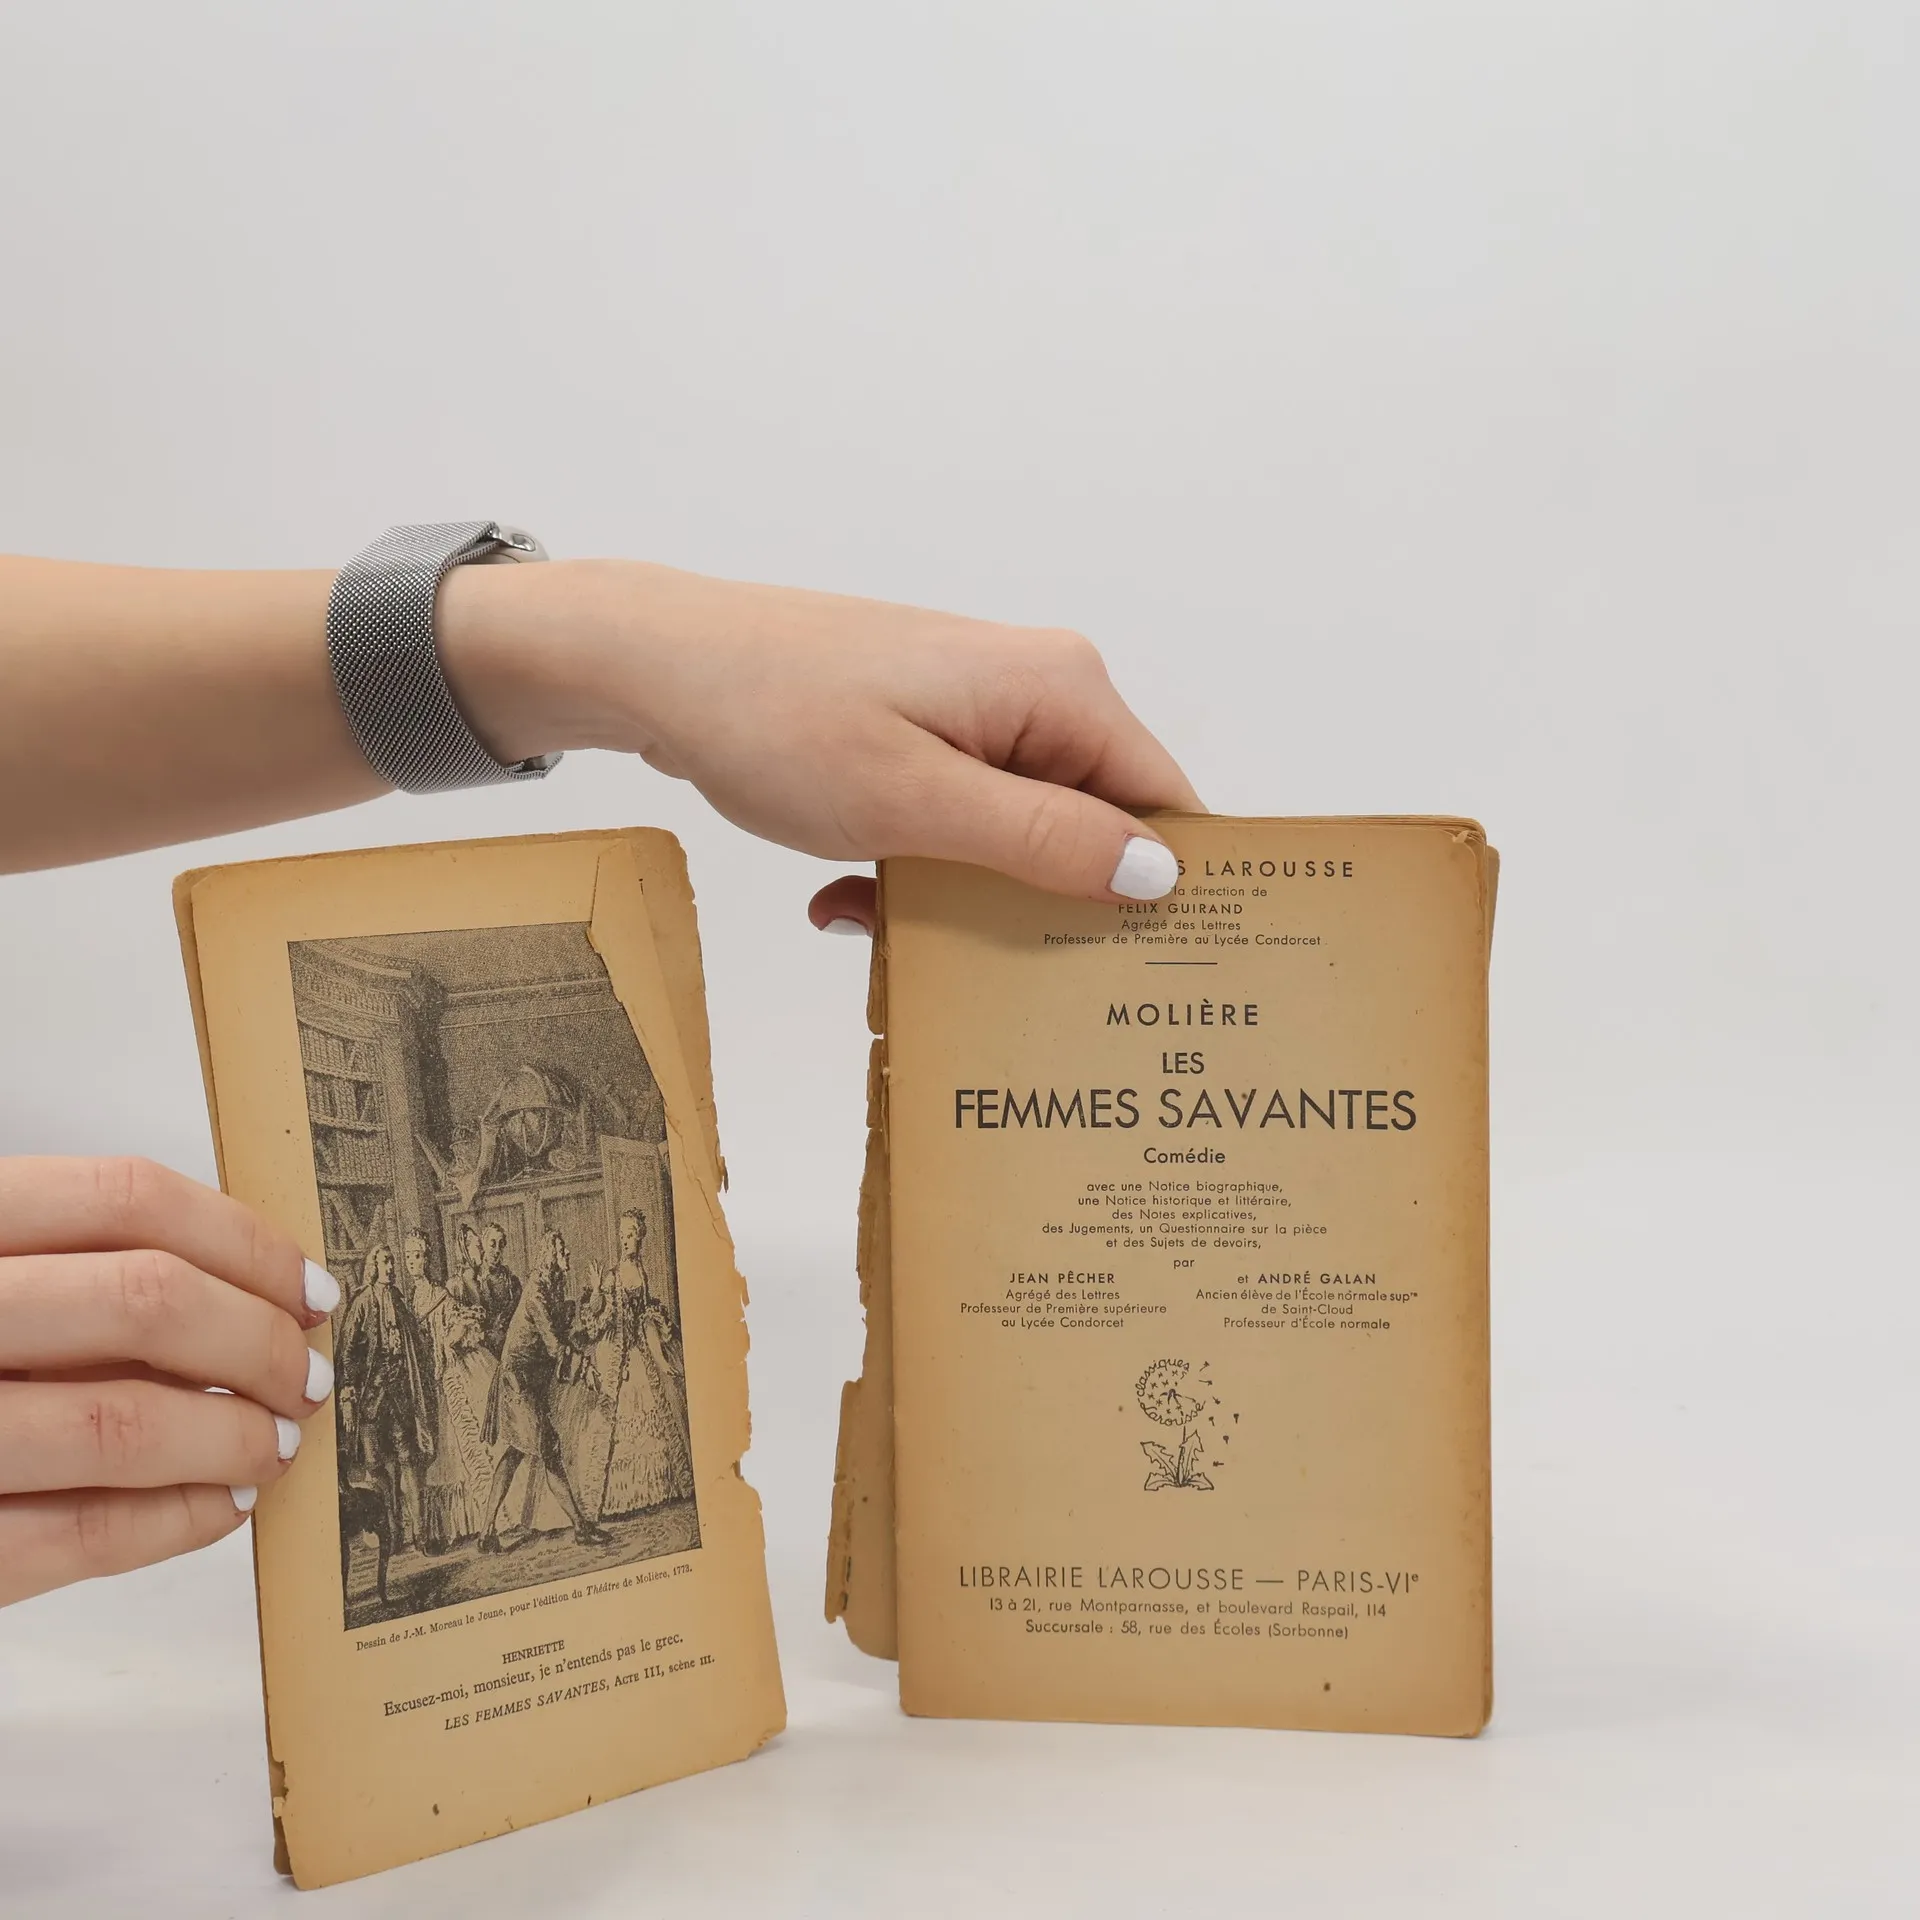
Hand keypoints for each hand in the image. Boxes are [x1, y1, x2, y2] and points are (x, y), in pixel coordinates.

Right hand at [0, 1157, 339, 1607]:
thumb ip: (73, 1267)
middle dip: (260, 1344)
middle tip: (310, 1377)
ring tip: (275, 1445)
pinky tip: (218, 1508)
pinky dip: (173, 1522)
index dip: (244, 1242)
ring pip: (122, 1422)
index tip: (311, 1289)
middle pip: (146, 1301)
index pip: (127, 1198)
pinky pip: (75, 1537)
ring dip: (231, 1437)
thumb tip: (248, 1291)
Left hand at [439, 560, 1201, 934]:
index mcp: (1060, 688)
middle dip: (1048, 905)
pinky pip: (958, 819)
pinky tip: (851, 900)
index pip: (1164, 803)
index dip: (1166, 892)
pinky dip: (916, 867)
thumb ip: (1041, 841)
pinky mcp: (925, 731)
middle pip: (1096, 823)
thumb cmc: (777, 719)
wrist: (652, 666)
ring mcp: (977, 709)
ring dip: (964, 895)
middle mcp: (1035, 689)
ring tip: (893, 932)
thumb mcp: (914, 801)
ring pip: (1018, 833)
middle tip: (1009, 982)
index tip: (1142, 980)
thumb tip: (1158, 875)